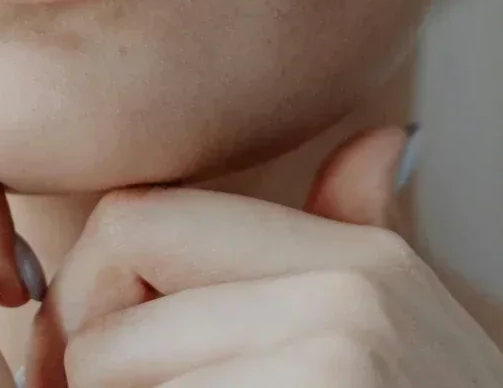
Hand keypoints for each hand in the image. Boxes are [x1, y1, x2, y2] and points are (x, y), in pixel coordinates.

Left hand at [25, 125, 502, 386]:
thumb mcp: (412, 337)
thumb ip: (363, 239)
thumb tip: (382, 139)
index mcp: (363, 261)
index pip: (136, 220)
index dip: (89, 296)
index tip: (96, 365)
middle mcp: (348, 295)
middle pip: (106, 316)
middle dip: (94, 383)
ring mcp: (332, 359)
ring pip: (107, 379)